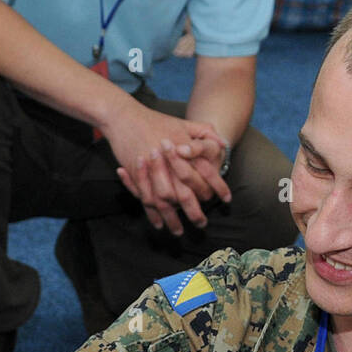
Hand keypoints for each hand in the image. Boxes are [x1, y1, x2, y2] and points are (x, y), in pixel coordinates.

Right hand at [101, 102, 224, 234]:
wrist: (126, 119)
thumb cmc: (156, 120)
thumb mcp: (183, 123)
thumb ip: (205, 133)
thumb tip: (223, 145)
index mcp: (186, 150)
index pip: (207, 174)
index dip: (218, 188)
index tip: (226, 200)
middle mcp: (172, 164)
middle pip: (187, 195)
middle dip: (195, 212)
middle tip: (202, 224)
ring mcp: (154, 173)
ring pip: (167, 203)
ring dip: (173, 220)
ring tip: (179, 232)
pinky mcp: (139, 179)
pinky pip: (147, 201)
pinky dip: (153, 215)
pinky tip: (158, 224)